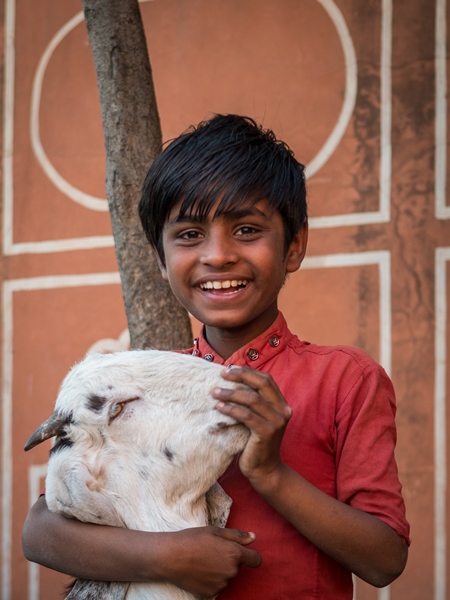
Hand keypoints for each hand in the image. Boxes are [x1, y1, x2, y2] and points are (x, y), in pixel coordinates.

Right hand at [161, 527, 260, 597]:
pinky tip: (199, 572)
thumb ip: (237, 535)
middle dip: (229, 560)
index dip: (251, 555)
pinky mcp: (211, 594)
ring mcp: (221, 585)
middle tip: (211, 551)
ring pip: (227, 577)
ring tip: (203, 561)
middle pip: (237, 567)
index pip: (256, 560)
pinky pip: (217, 586)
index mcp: (234, 554)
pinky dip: (211, 580)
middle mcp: (231, 572)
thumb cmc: (192, 539)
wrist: (169, 557)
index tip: (244, 553)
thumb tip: (253, 537)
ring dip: (220, 570)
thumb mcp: (215, 531)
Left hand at [212, 366, 291, 489]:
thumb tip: (231, 381)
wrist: (264, 470)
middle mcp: (283, 410)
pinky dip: (231, 409)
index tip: (230, 368)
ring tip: (215, 392)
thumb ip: (253, 402)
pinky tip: (219, 407)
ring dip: (231, 393)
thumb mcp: (257, 418)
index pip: (266, 379)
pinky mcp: (267, 433)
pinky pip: (246, 416)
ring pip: (252, 399)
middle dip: (241, 376)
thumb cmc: (255, 442)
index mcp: (281, 404)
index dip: (248, 371)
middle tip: (222, 374)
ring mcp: (277, 422)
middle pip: (261, 384)